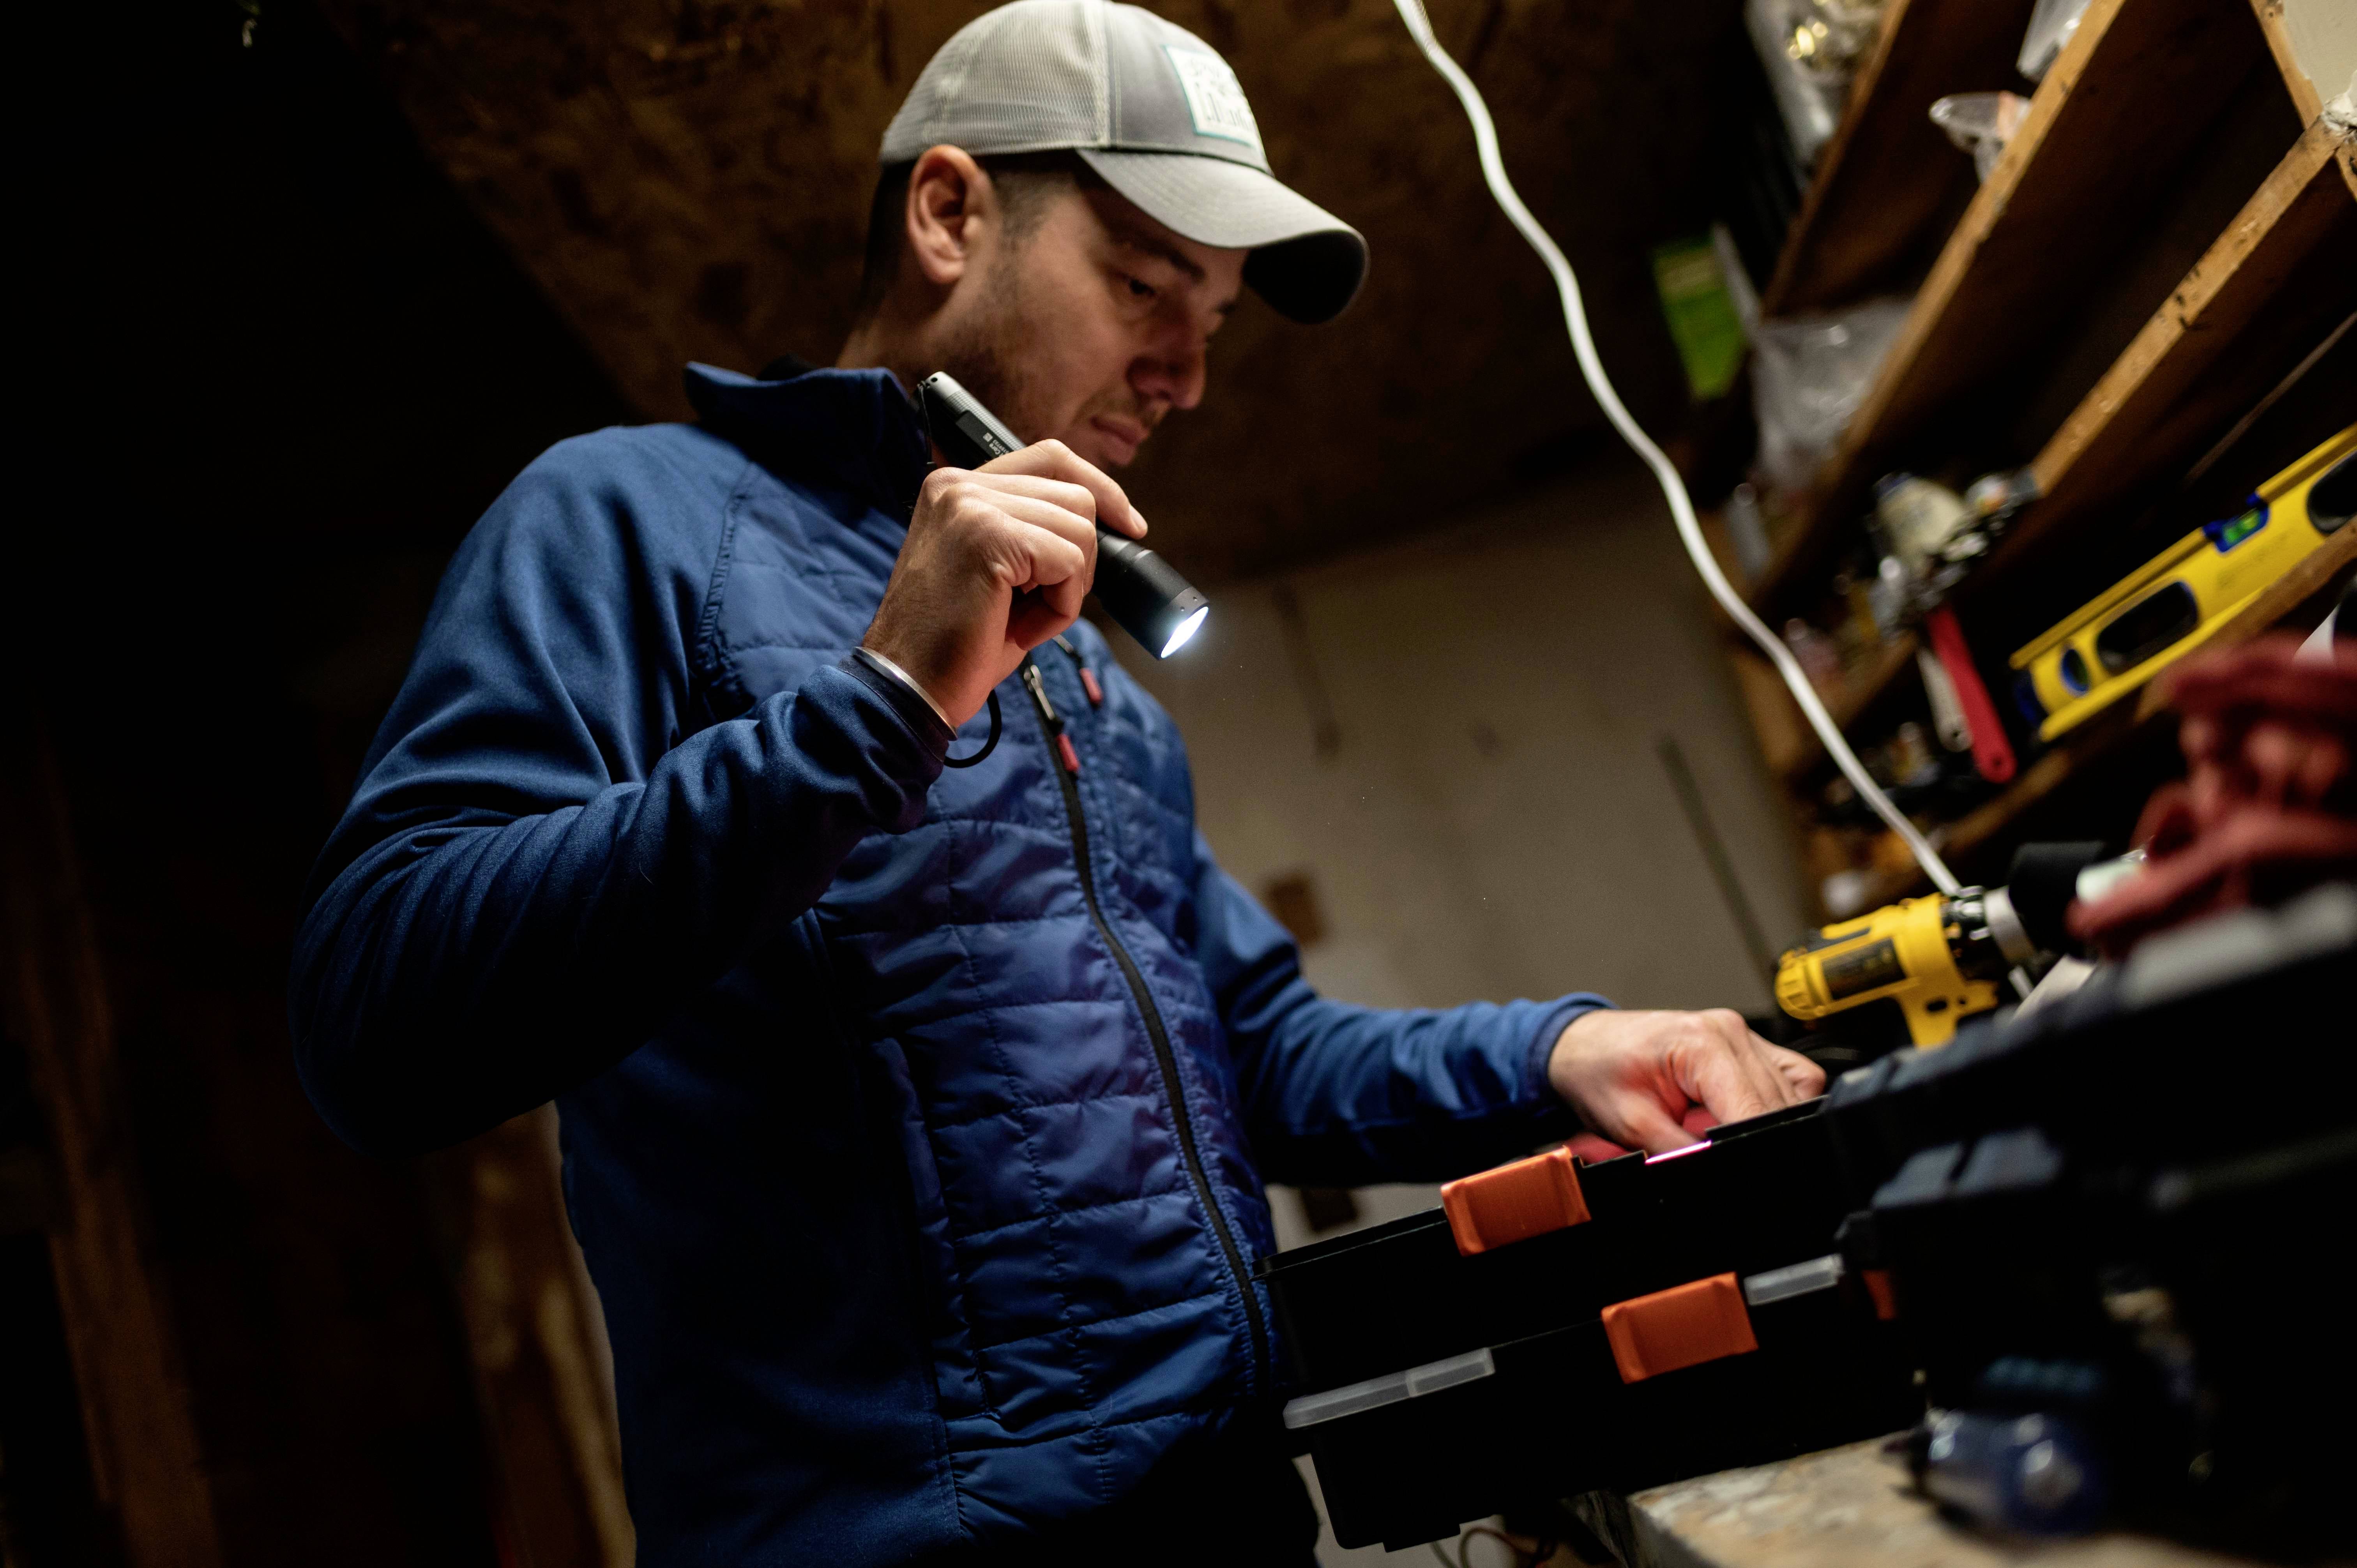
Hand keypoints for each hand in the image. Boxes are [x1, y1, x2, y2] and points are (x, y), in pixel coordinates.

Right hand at [862, 440, 1146, 725]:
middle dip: (1081, 559)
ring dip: (1068, 588)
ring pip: (1079, 529)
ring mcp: (972, 507)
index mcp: (957, 488)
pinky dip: (1060, 609)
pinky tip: (1020, 631)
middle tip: (1041, 604)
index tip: (1128, 526)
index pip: (1051, 459)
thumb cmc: (954, 643)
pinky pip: (1069, 563)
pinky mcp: (988, 537)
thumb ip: (1034, 532)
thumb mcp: (998, 572)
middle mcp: (959, 486)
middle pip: (1075, 495)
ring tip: (1022, 619)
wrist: (910, 688)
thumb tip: (1107, 523)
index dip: (1100, 488)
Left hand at [1545, 1008, 1824, 1155]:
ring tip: (1725, 1136)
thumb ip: (1680, 1154)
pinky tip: (1744, 1119)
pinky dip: (1775, 1104)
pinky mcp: (1746, 1046)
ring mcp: (1742, 1035)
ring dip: (1770, 1122)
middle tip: (1728, 1161)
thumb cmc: (1598, 1073)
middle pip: (1780, 1102)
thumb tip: (1718, 1177)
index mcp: (1702, 1044)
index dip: (1756, 1150)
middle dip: (1760, 1140)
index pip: (1755, 1109)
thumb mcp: (1631, 1125)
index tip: (1752, 1179)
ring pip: (1793, 1091)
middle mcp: (1730, 1032)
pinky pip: (1789, 1078)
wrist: (1582, 1045)